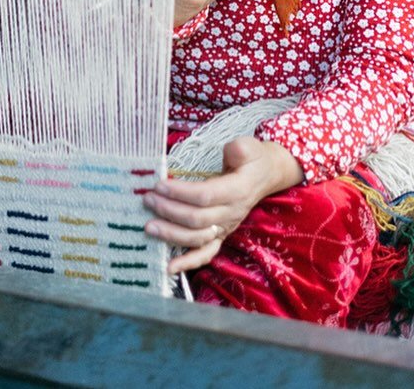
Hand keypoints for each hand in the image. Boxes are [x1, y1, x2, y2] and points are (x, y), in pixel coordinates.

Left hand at [143, 137, 303, 273]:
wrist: (266, 175)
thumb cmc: (252, 159)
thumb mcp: (250, 146)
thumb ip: (239, 149)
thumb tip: (230, 152)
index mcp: (236, 191)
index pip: (204, 196)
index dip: (180, 193)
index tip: (158, 185)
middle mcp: (231, 213)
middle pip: (196, 219)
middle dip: (169, 211)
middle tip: (148, 200)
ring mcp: (226, 227)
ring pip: (197, 238)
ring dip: (171, 234)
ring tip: (149, 226)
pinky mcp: (221, 234)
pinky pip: (206, 253)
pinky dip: (188, 262)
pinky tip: (170, 267)